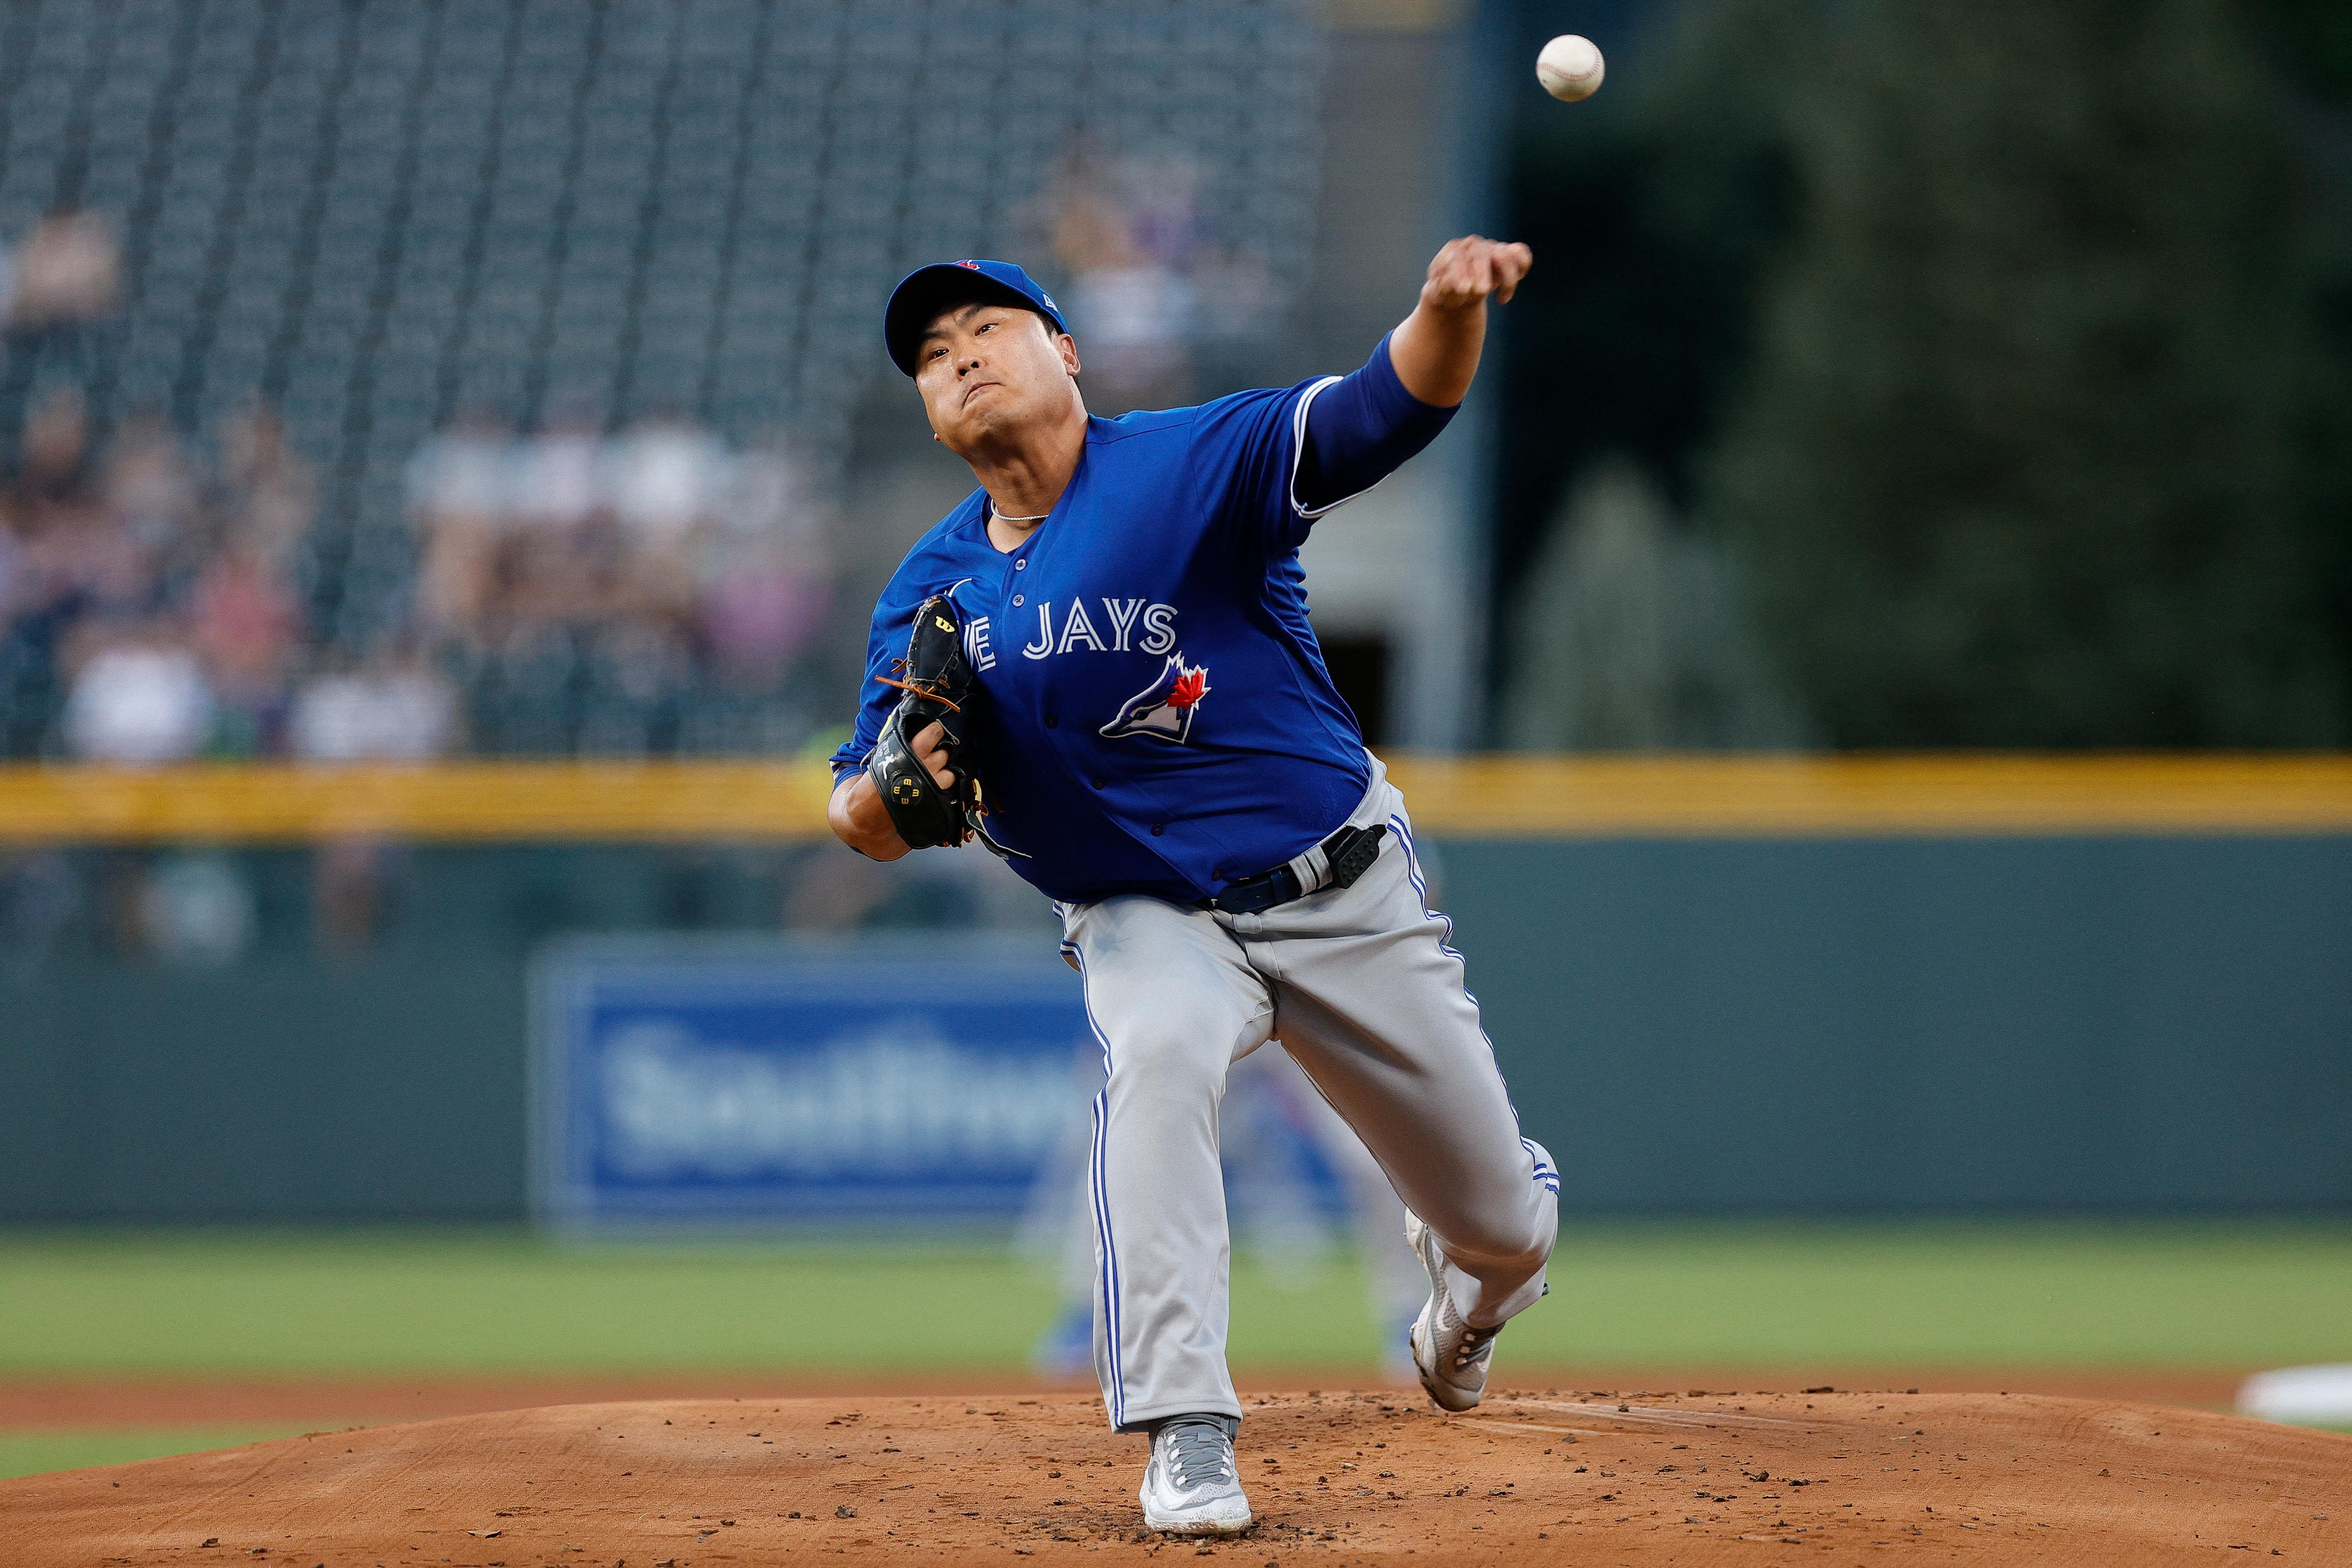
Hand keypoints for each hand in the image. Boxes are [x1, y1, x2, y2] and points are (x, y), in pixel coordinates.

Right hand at [826, 721, 955, 860]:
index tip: (936, 731)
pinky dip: (945, 789)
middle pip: (945, 754)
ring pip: (951, 774)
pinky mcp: (935, 803)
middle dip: (941, 753)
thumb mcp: (882, 758)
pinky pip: (950, 793)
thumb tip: (910, 733)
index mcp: (910, 754)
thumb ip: (899, 745)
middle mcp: (925, 769)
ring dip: (945, 773)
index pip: (932, 734)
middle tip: (933, 756)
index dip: (935, 731)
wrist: (867, 813)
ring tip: (935, 774)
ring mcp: (933, 787)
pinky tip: (936, 788)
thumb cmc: (873, 784)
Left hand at [1419, 235, 1532, 311]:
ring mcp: (1491, 247)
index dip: (1461, 271)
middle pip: (1481, 253)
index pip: (1458, 255)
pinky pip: (1521, 253)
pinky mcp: (1507, 254)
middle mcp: (1473, 245)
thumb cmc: (1445, 291)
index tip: (1463, 290)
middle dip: (1482, 273)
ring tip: (1501, 300)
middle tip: (1481, 292)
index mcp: (1453, 250)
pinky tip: (1514, 284)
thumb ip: (1445, 287)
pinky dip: (1522, 267)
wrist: (1457, 290)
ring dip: (1507, 279)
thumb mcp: (1439, 292)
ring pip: (1505, 255)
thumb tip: (1463, 287)